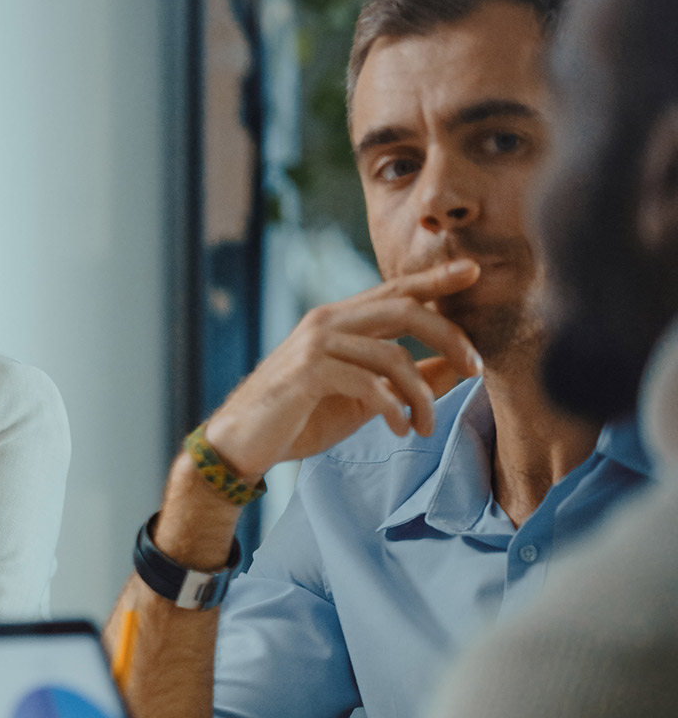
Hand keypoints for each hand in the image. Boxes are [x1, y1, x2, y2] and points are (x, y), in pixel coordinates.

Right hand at [203, 260, 483, 478]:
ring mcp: (315, 345)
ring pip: (393, 356)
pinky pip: (369, 384)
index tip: (474, 272)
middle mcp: (326, 322)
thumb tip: (455, 369)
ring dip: (421, 396)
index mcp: (337, 321)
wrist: (239, 445)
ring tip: (425, 427)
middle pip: (405, 310)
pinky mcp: (308, 373)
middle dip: (449, 336)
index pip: (395, 291)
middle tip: (477, 368)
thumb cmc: (297, 420)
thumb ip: (404, 381)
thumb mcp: (361, 399)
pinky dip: (393, 409)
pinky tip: (399, 429)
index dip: (436, 281)